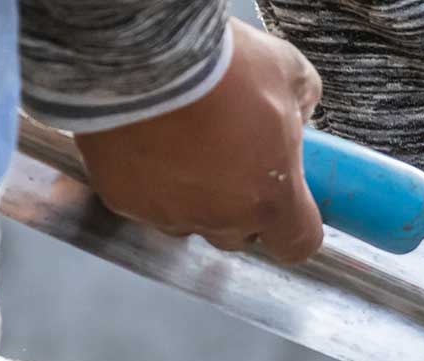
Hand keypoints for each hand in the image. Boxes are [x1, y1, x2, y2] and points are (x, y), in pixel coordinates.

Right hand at [74, 19, 324, 262]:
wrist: (142, 54)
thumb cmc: (220, 67)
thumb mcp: (286, 70)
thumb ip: (302, 103)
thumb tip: (298, 114)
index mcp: (269, 199)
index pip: (296, 243)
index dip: (293, 225)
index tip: (286, 200)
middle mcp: (219, 219)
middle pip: (238, 233)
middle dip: (239, 203)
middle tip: (229, 155)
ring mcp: (166, 215)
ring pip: (186, 217)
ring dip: (190, 191)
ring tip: (180, 139)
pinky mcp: (121, 199)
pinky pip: (140, 197)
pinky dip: (144, 175)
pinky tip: (144, 137)